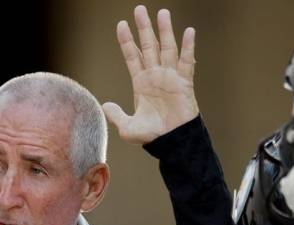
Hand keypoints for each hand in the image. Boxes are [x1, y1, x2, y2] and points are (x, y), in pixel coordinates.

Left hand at [102, 6, 198, 144]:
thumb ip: (116, 115)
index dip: (127, 41)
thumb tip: (105, 105)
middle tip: (139, 9)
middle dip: (144, 28)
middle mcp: (155, 75)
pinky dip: (188, 47)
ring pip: (167, 48)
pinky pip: (186, 62)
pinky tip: (188, 31)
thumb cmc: (152, 135)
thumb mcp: (128, 128)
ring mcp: (170, 77)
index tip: (121, 25)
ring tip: (162, 12)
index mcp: (141, 83)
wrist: (172, 143)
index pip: (132, 56)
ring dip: (165, 31)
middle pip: (149, 46)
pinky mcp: (184, 83)